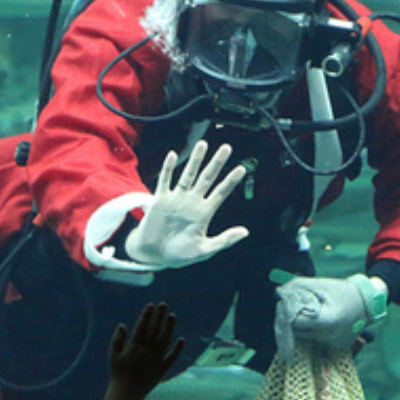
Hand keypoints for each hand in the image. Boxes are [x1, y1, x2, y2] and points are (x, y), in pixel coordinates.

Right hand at [103, 302, 184, 399]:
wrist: (127, 393)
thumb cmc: (118, 373)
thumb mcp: (113, 356)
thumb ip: (117, 340)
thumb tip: (122, 325)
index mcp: (135, 346)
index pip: (142, 327)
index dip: (147, 315)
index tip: (151, 305)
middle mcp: (147, 350)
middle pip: (155, 330)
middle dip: (159, 316)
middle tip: (164, 304)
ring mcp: (156, 359)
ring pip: (165, 340)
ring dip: (169, 327)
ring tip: (172, 315)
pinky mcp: (162, 368)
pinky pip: (172, 357)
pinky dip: (177, 349)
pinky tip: (182, 339)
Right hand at [124, 140, 248, 267]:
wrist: (154, 255)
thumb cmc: (179, 255)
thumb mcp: (204, 250)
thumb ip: (224, 241)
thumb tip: (245, 232)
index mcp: (204, 213)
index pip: (221, 192)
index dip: (231, 181)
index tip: (242, 169)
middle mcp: (192, 202)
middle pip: (207, 178)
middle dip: (216, 163)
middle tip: (227, 147)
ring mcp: (176, 199)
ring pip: (188, 175)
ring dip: (195, 160)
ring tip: (202, 144)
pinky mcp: (160, 200)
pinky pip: (165, 181)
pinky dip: (169, 168)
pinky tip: (173, 155)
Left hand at [274, 275, 370, 359]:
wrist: (367, 302)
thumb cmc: (341, 291)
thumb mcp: (319, 285)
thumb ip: (297, 287)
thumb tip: (279, 293)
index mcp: (327, 321)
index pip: (296, 323)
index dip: (289, 313)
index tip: (287, 305)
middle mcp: (330, 337)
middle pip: (299, 332)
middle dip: (294, 321)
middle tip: (294, 309)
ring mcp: (335, 344)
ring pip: (307, 338)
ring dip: (303, 327)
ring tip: (309, 314)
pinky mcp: (338, 347)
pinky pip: (318, 341)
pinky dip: (314, 332)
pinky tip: (319, 322)